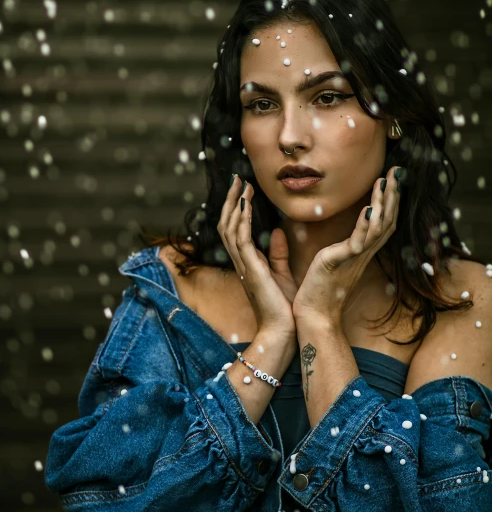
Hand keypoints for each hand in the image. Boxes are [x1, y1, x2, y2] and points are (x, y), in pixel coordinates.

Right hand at [217, 175, 297, 339]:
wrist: (284, 332)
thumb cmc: (284, 308)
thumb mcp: (282, 275)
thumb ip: (277, 254)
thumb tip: (278, 232)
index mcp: (247, 262)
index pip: (236, 229)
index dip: (237, 208)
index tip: (244, 188)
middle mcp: (240, 261)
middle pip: (227, 224)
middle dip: (232, 200)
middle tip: (238, 179)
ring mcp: (243, 265)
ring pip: (230, 227)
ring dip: (235, 204)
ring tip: (242, 184)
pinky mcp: (250, 268)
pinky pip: (241, 238)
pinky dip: (242, 218)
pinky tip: (246, 202)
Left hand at [292, 166, 402, 326]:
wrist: (313, 316)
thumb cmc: (317, 291)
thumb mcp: (327, 262)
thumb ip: (331, 247)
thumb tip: (319, 234)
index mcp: (360, 252)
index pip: (382, 222)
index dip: (390, 201)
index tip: (392, 178)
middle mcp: (363, 253)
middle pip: (387, 220)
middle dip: (392, 195)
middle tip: (397, 171)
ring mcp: (354, 258)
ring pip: (378, 227)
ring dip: (383, 203)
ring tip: (385, 181)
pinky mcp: (341, 262)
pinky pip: (358, 241)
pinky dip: (365, 225)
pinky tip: (368, 208)